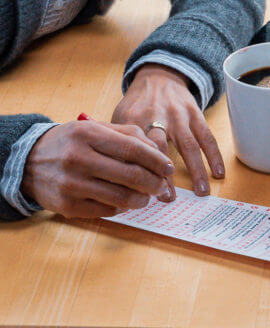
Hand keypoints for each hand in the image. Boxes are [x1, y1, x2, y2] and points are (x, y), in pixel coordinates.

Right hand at [21, 120, 173, 218]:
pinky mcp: (67, 206)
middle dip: (154, 183)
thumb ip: (130, 135)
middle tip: (162, 187)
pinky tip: (125, 202)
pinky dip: (121, 208)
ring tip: (147, 197)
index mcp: (88, 134)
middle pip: (131, 175)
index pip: (133, 149)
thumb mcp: (97, 129)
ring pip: (121, 197)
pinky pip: (106, 210)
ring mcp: (71, 184)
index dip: (157, 161)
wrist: (29, 161)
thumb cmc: (73, 142)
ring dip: (142, 200)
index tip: (170, 169)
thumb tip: (160, 155)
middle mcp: (78, 158)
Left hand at [112, 64, 223, 197]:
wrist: (159, 77)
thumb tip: (115, 177)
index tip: (146, 194)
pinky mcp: (195, 114)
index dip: (141, 173)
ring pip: (189, 145)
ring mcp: (178, 115)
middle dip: (166, 175)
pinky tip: (218, 172)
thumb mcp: (119, 118)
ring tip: (201, 192)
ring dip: (197, 170)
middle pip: (161, 149)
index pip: (136, 150)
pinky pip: (207, 136)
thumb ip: (117, 143)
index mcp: (133, 119)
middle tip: (170, 198)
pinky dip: (214, 155)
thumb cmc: (137, 104)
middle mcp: (157, 116)